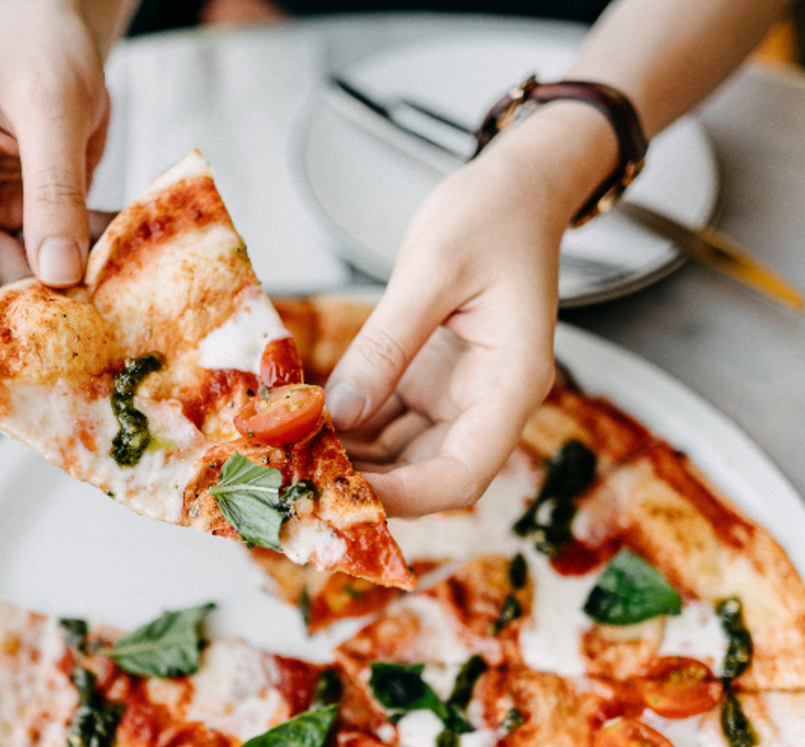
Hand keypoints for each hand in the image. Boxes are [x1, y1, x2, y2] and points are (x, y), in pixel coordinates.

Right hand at [0, 0, 114, 336]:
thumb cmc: (41, 43)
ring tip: (121, 300)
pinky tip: (129, 264)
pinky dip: (92, 262)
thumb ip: (53, 189)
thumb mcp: (52, 108)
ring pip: (26, 275)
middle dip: (33, 310)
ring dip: (73, 289)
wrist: (61, 19)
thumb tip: (59, 273)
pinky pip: (58, 257)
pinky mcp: (29, 217)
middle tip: (87, 339)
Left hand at [326, 103, 616, 517]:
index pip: (464, 473)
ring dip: (350, 460)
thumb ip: (386, 344)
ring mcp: (458, 397)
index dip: (406, 497)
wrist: (516, 190)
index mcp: (513, 383)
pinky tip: (302, 424)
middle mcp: (489, 403)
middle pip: (427, 475)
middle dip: (365, 483)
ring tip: (287, 454)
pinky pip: (387, 423)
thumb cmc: (492, 216)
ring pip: (401, 456)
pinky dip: (348, 428)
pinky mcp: (430, 383)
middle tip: (295, 474)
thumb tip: (339, 411)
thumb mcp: (433, 268)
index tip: (344, 494)